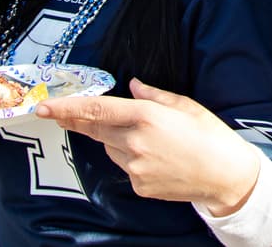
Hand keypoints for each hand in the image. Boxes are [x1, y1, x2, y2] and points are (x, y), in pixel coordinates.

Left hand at [36, 78, 260, 215]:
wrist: (224, 175)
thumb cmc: (210, 135)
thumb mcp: (184, 105)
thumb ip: (153, 95)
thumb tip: (132, 86)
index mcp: (146, 116)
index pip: (97, 109)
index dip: (67, 108)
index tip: (46, 106)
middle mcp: (135, 142)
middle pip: (95, 128)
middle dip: (75, 120)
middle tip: (57, 113)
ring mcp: (135, 166)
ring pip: (111, 148)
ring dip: (114, 138)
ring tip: (144, 136)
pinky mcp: (139, 185)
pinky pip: (125, 166)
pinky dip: (131, 157)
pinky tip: (155, 155)